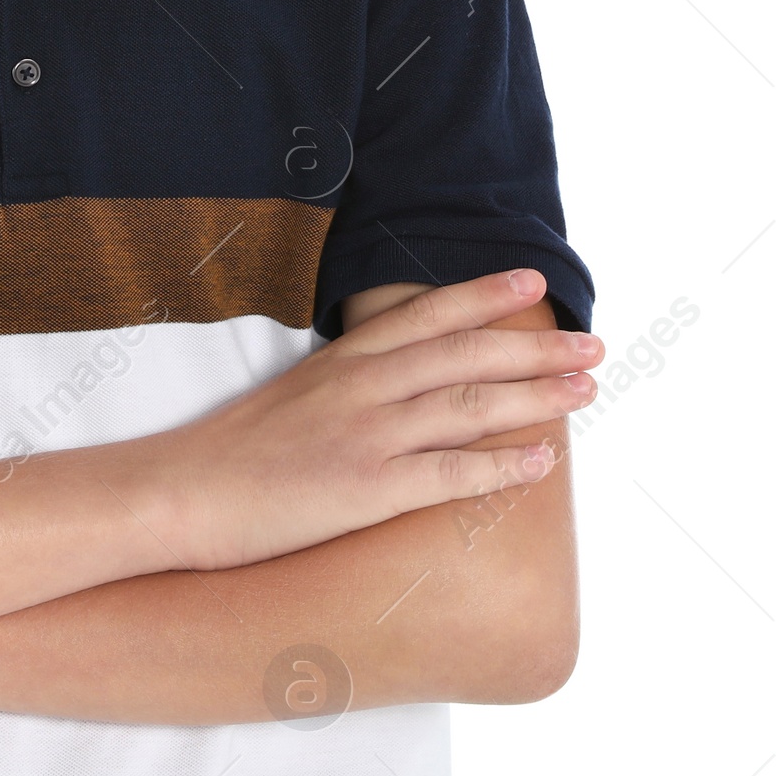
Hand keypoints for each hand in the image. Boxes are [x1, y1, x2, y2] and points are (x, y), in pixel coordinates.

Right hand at [163, 267, 601, 570]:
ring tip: (584, 390)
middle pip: (464, 354)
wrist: (184, 491)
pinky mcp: (366, 489)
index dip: (483, 296)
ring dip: (535, 397)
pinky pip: (449, 474)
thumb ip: (348, 382)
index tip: (532, 284)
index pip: (426, 315)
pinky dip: (501, 467)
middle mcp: (362, 387)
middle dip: (534, 348)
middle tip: (591, 344)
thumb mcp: (295, 394)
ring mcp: (366, 436)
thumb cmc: (236, 450)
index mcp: (344, 361)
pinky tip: (541, 461)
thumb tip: (396, 380)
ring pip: (469, 406)